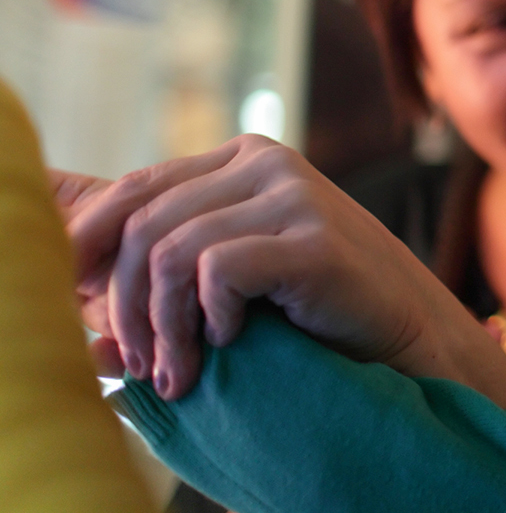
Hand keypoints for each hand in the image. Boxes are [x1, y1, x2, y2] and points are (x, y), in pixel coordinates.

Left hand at [62, 135, 505, 406]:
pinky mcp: (314, 240)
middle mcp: (268, 160)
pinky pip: (216, 270)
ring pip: (170, 251)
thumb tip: (70, 263)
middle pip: (144, 223)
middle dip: (125, 306)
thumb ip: (172, 250)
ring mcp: (295, 194)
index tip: (84, 312)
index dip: (92, 249)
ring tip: (180, 373)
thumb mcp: (237, 265)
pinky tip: (234, 341)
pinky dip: (210, 318)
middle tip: (142, 366)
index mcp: (246, 155)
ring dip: (162, 327)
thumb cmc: (319, 309)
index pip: (136, 188)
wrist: (411, 338)